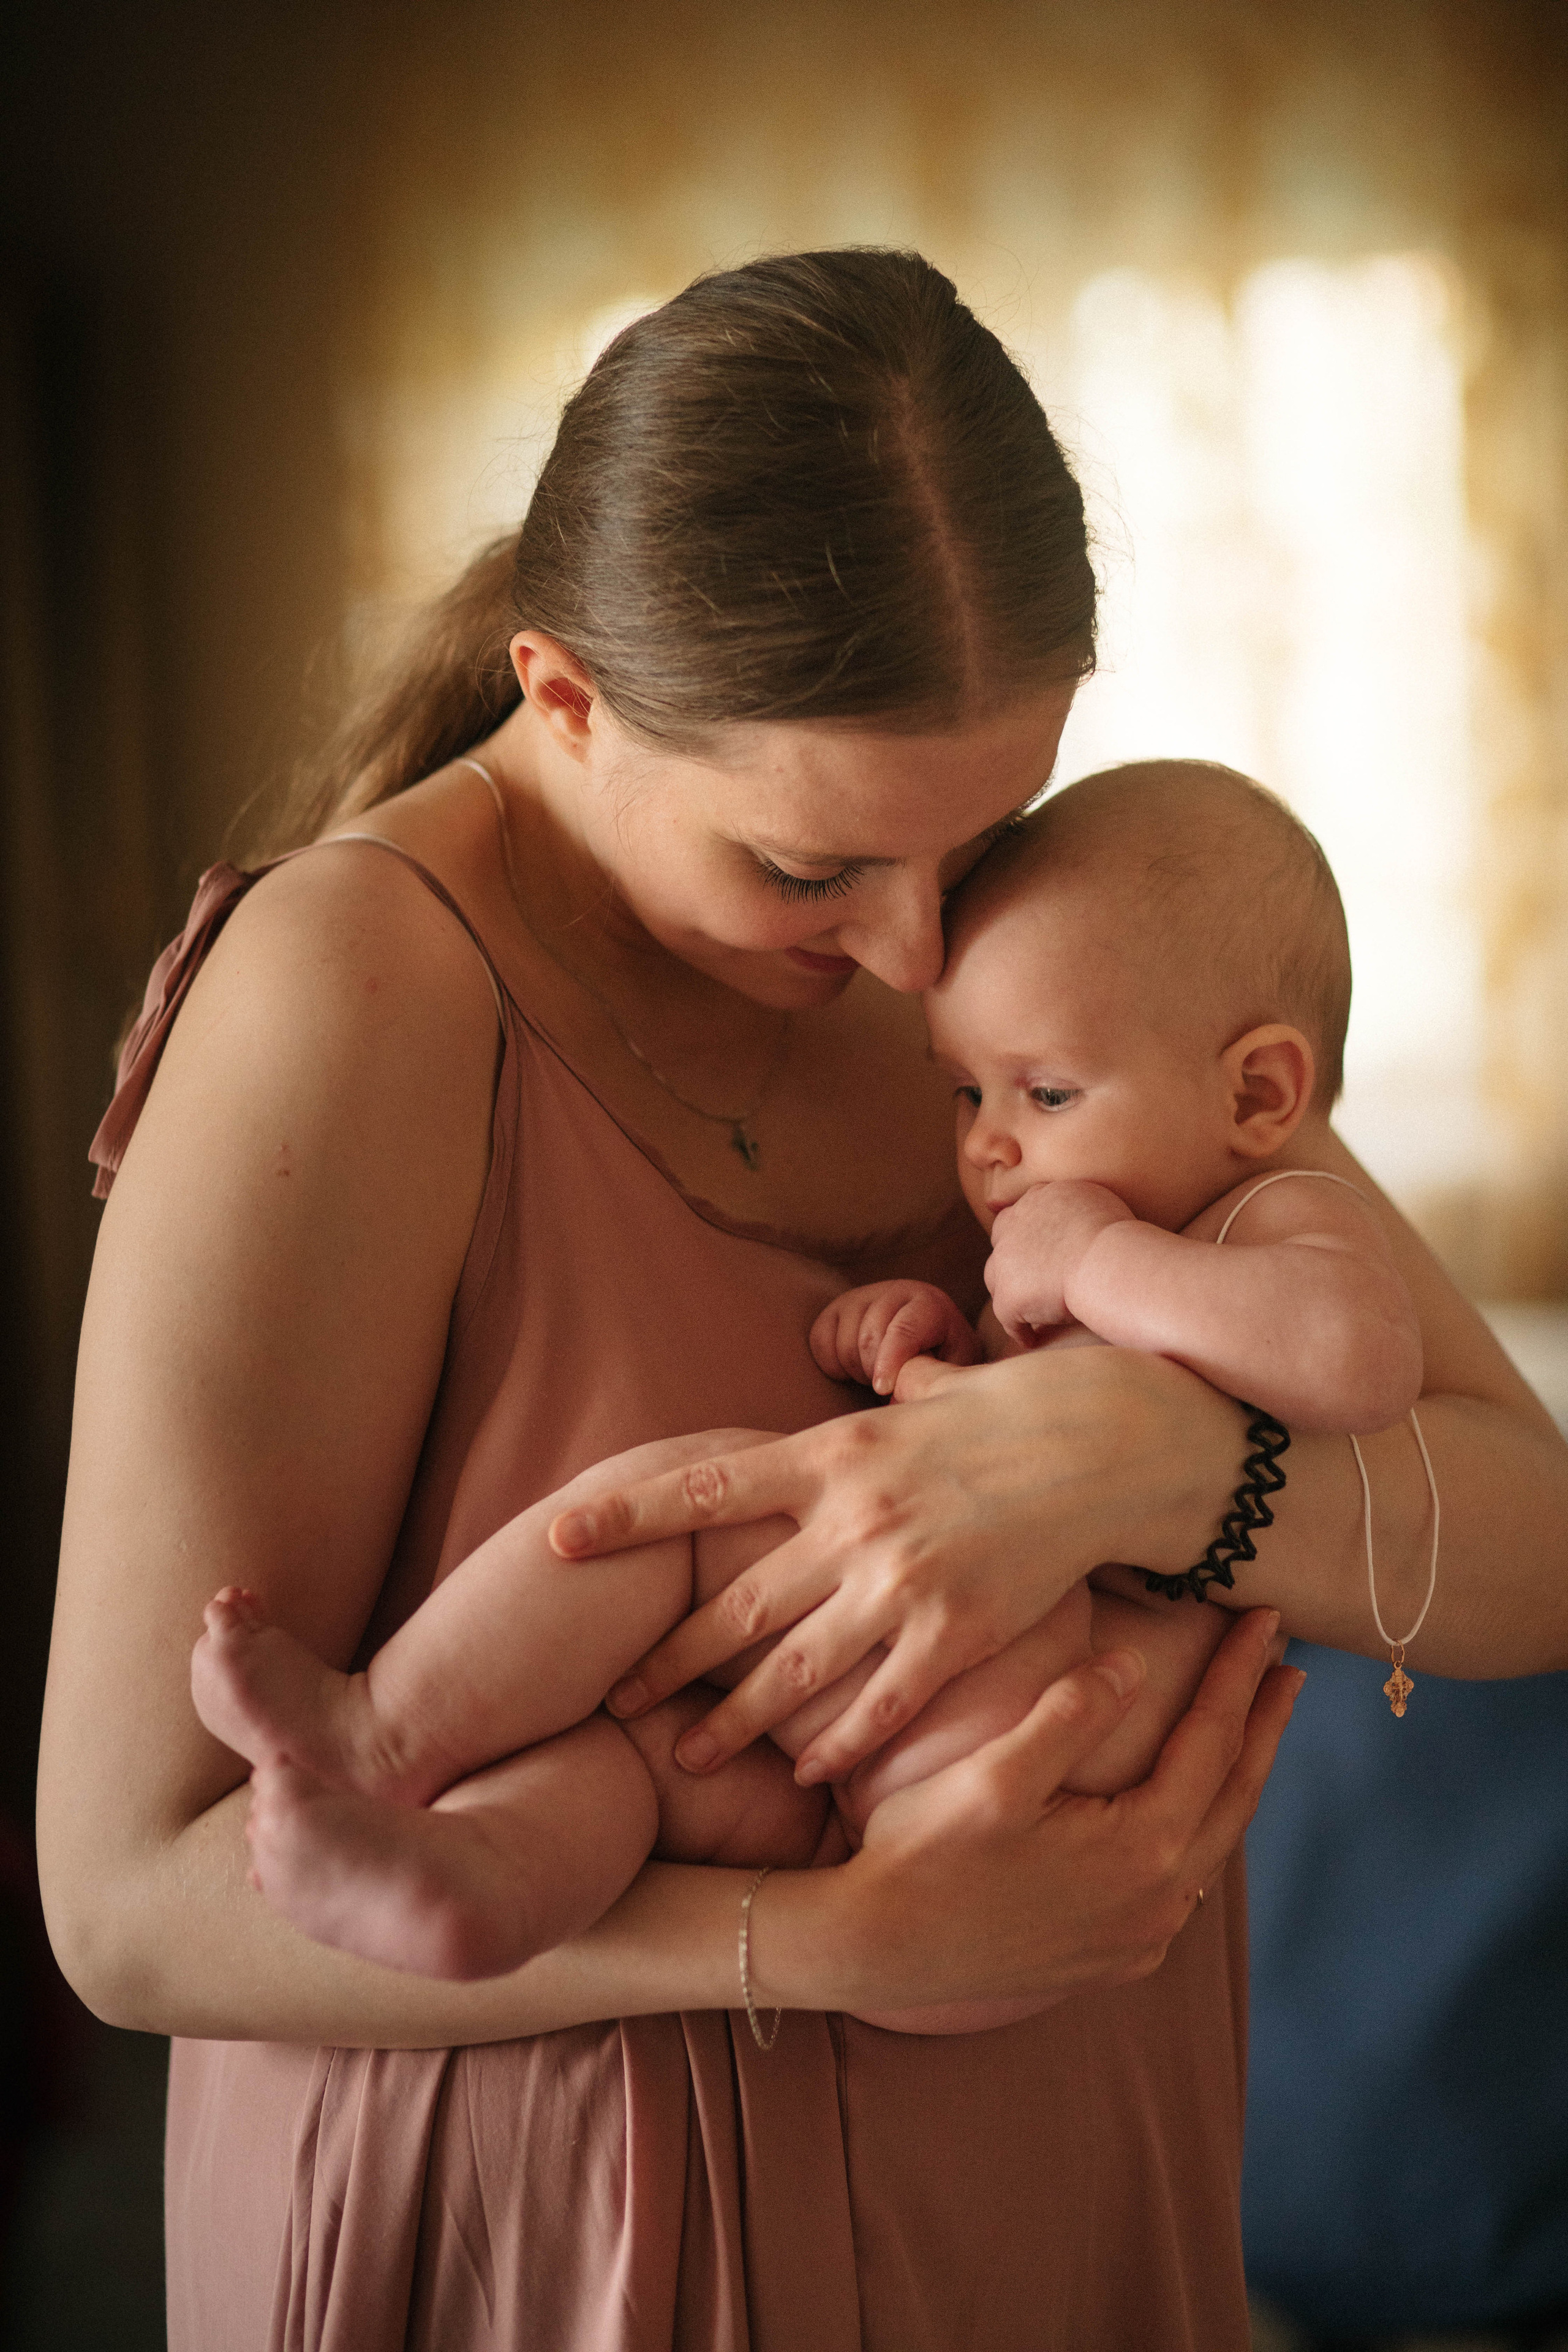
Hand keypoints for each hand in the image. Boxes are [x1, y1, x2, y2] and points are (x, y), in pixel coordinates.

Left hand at [550, 1344, 1247, 1783]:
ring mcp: (903, 1582)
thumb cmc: (1020, 1410)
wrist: (1112, 1442)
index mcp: (832, 1456)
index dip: (625, 1517)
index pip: (704, 1488)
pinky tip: (803, 1774)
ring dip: (733, 1722)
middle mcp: (853, 1521)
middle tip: (614, 1698)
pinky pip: (879, 1705)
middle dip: (667, 1658)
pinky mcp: (956, 1633)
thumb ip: (889, 1401)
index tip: (556, 1540)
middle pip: (735, 1604)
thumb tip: (886, 1376)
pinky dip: (834, 1744)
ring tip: (685, 1759)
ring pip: (793, 1669)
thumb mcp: (929, 1395)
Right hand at [809, 1280, 982, 1395]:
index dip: (890, 1362)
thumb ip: (926, 1384)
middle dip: (873, 1371)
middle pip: (869, 1337)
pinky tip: (851, 1371)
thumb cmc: (938, 1363)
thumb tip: (893, 1406)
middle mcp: (895, 1292)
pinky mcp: (837, 1308)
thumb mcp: (945, 1372)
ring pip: (844, 1340)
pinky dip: (831, 1363)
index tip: (882, 1390)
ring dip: (854, 1370)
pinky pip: (820, 1338)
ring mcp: (863, 1296)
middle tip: (884, 1387)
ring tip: (874, 1377)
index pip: (904, 1330)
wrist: (927, 1343)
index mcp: (930, 1306)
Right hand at [828, 1609, 1302, 2010]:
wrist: (875, 1950)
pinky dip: (1198, 1832)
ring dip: (1233, 1777)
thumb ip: (1071, 1714)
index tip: (1264, 1620)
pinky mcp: (1113, 1959)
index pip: (1211, 1739)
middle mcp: (1159, 1903)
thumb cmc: (925, 1854)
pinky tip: (1191, 1810)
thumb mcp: (995, 1773)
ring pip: (1213, 1842)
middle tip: (1285, 1664)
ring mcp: (1139, 1939)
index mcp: (1142, 1848)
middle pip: (1233, 1792)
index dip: (1238, 1673)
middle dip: (1262, 1723)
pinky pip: (1181, 1886)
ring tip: (1250, 1724)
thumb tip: (1136, 1664)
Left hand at [985, 1179, 1135, 1340]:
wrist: (1106, 1261)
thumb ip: (1078, 1205)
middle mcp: (1014, 1225)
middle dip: (1011, 1257)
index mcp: (1038, 1199)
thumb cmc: (1117, 1235)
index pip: (1020, 1213)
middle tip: (1027, 1276)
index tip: (1035, 1246)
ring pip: (997, 1279)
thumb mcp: (1096, 1200)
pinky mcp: (1009, 1298)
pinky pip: (1008, 1318)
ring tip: (1027, 1309)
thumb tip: (1081, 1220)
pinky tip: (1032, 1339)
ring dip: (1010, 1291)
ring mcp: (1005, 1263)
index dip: (1025, 1231)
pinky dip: (1020, 1329)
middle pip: (1001, 1241)